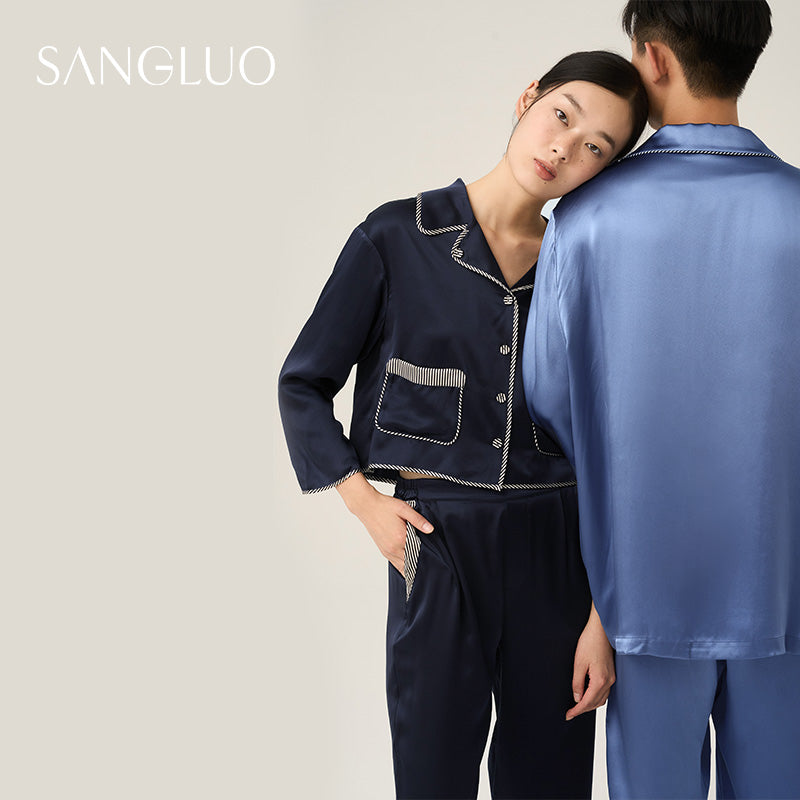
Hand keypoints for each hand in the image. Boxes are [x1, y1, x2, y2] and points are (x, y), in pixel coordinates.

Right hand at [336, 472, 433, 573]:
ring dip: (411, 567)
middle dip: (420, 563)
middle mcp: (393, 548)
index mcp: (400, 538)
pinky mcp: (383, 550)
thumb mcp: (404, 508)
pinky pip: (394, 564)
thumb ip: (418, 520)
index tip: (434, 557)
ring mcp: (387, 550)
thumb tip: (430, 529)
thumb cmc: (384, 506)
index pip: (417, 554)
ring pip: (402, 567)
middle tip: (430, 563)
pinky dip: (402, 566)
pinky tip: (408, 564)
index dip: (426, 556)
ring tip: (421, 566)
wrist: (367, 506)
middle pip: (410, 563)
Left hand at [566, 602, 614, 720]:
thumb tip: (577, 698)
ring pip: (601, 698)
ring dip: (590, 704)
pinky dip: (595, 696)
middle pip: (596, 703)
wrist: (601, 629)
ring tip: (577, 704)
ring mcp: (612, 677)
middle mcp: (608, 681)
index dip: (577, 710)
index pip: (587, 702)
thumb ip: (577, 682)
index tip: (568, 715)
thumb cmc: (590, 642)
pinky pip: (604, 691)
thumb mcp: (578, 663)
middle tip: (571, 712)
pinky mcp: (611, 673)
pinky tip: (587, 693)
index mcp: (600, 681)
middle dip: (583, 709)